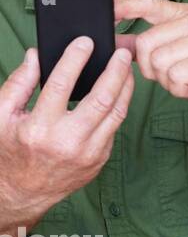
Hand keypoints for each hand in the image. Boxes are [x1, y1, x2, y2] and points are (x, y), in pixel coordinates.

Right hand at [0, 41, 133, 225]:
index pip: (61, 85)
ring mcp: (88, 153)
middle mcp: (67, 142)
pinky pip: (114, 127)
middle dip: (115, 71)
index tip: (85, 42)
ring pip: (116, 113)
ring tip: (125, 68)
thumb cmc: (9, 152)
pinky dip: (118, 107)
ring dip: (125, 87)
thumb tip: (35, 55)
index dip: (75, 59)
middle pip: (102, 98)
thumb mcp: (1, 117)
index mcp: (39, 129)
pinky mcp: (99, 159)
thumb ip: (18, 84)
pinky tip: (118, 92)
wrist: (20, 194)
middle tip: (121, 53)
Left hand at [115, 0, 187, 137]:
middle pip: (145, 43)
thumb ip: (142, 45)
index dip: (124, 6)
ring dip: (167, 80)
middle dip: (150, 68)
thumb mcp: (168, 56)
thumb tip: (113, 38)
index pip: (147, 4)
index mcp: (182, 15)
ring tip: (186, 79)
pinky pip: (176, 76)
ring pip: (158, 61)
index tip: (106, 10)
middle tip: (173, 73)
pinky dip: (180, 88)